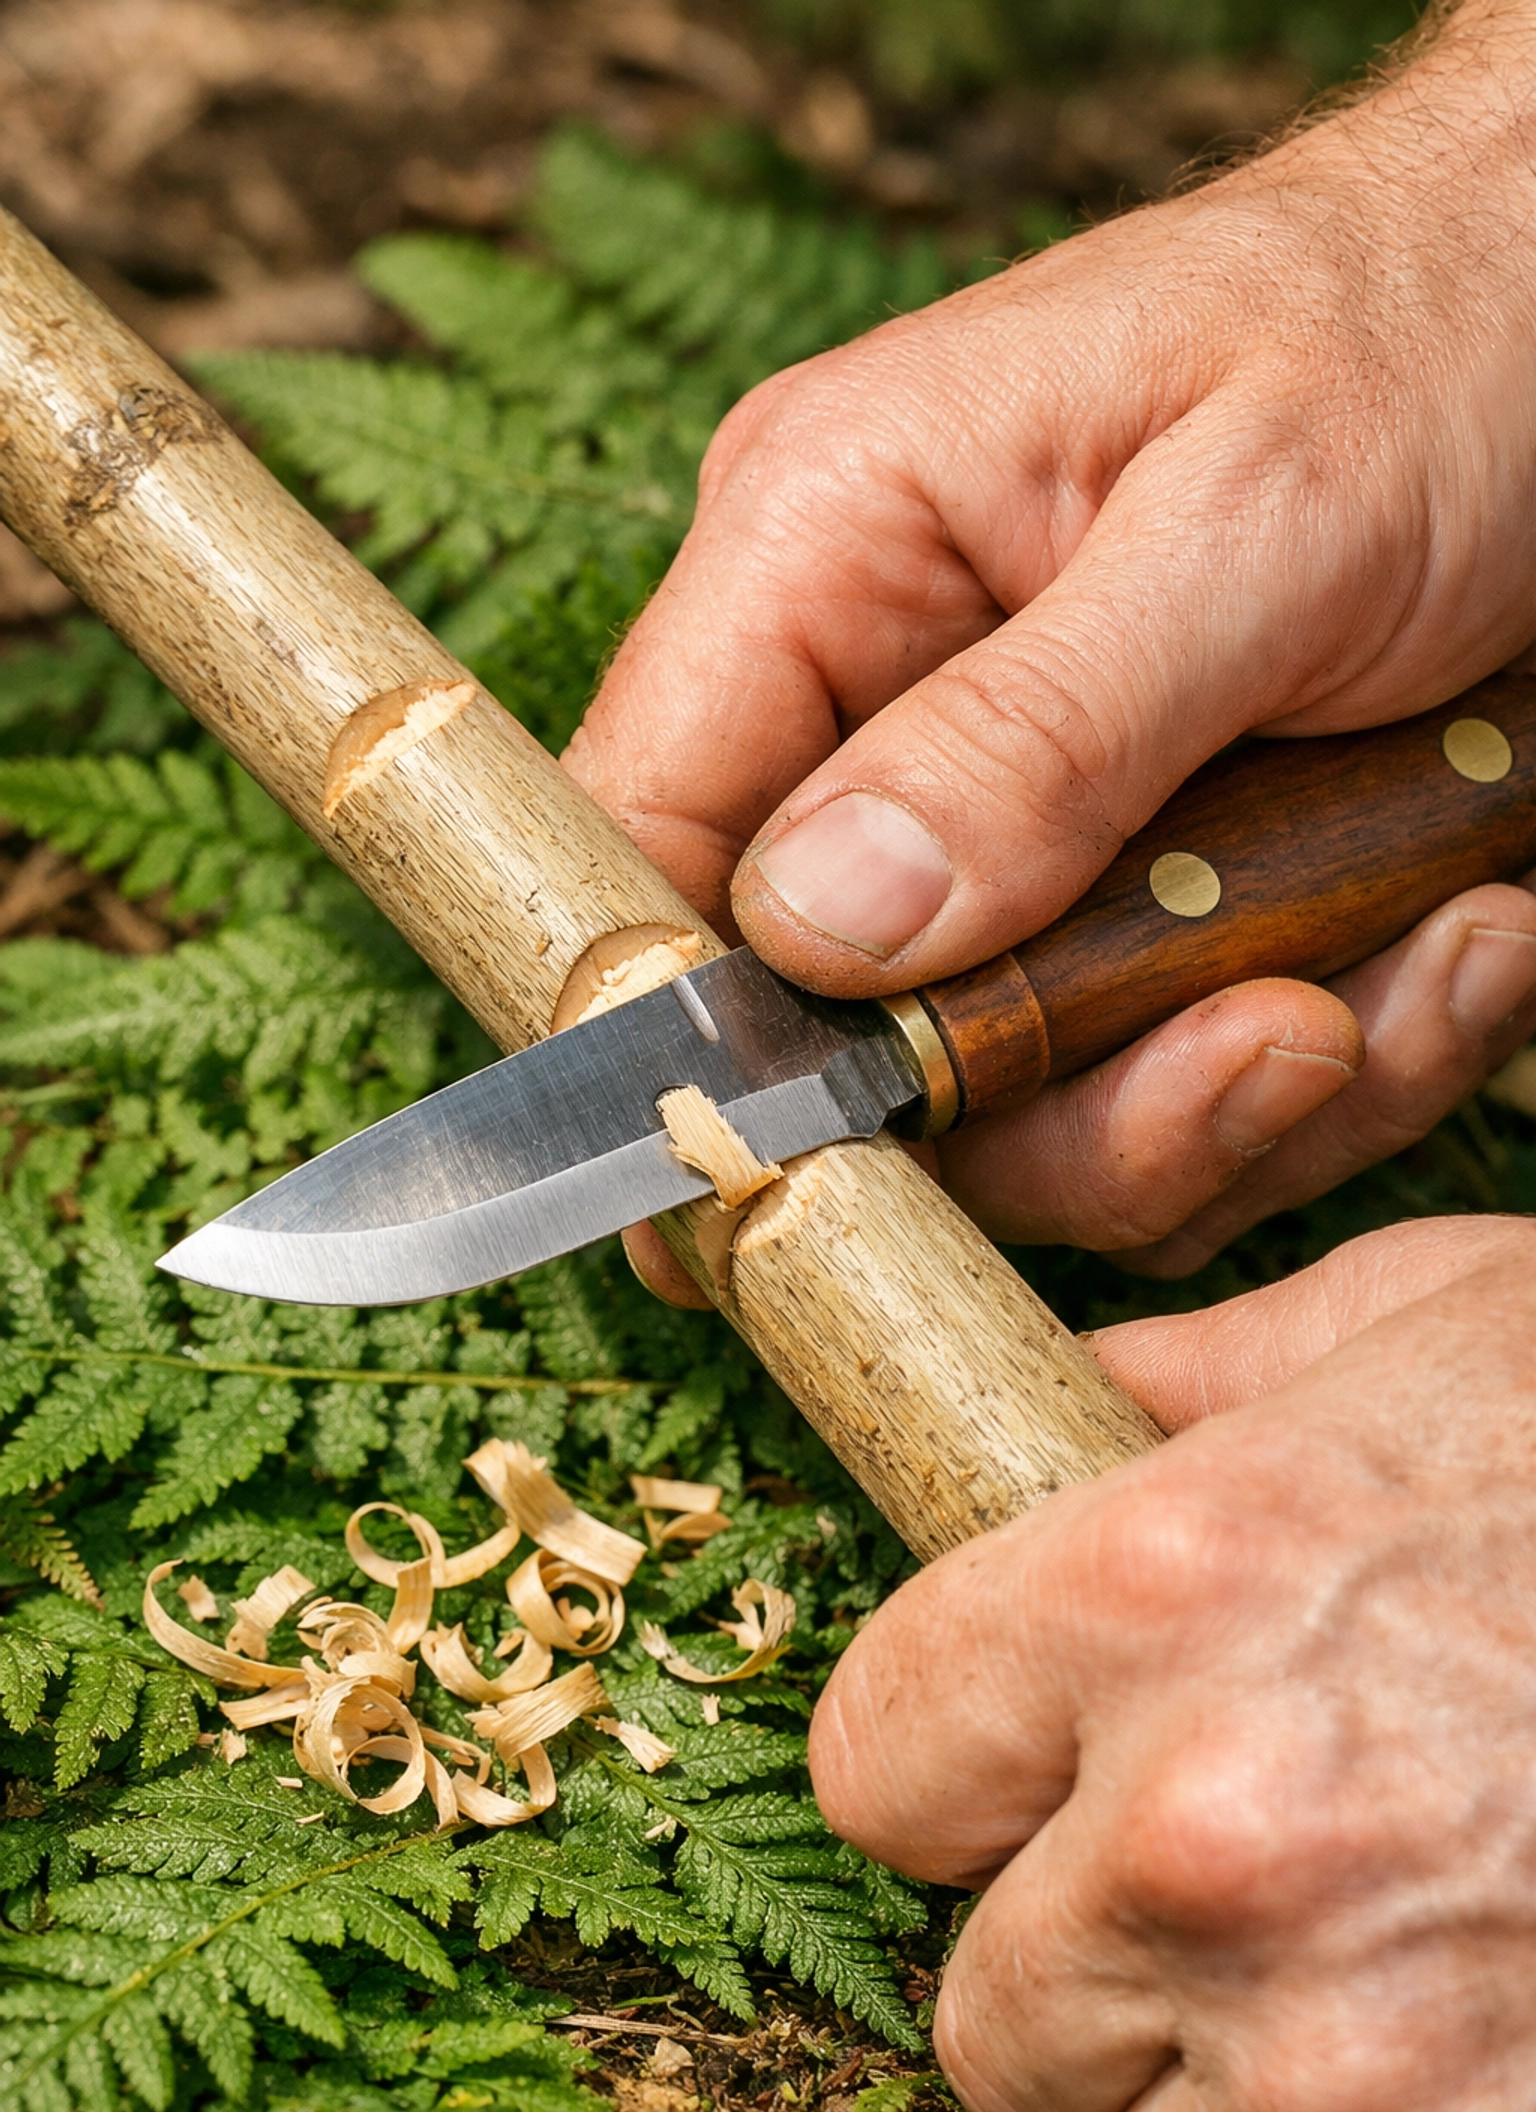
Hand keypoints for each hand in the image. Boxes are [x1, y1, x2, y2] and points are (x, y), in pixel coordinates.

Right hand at [571, 0, 1535, 1278]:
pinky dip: (1331, 1068)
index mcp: (827, 556)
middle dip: (1074, 1102)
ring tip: (1435, 947)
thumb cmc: (1425, 336)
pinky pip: (1164, 1086)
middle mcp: (883, 719)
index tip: (788, 1184)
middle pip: (845, 1039)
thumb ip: (1036, 732)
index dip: (674, 1038)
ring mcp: (1012, 837)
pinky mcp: (1132, 914)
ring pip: (1021, 1106)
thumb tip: (814, 930)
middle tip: (1285, 1036)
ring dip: (1232, 1096)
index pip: (642, 834)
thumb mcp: (1260, 517)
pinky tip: (1460, 938)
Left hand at [810, 1212, 1535, 2111]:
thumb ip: (1202, 1385)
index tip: (1022, 1769)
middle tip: (1232, 1895)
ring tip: (1380, 1994)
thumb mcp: (1431, 1329)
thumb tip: (1067, 1401)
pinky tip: (1482, 2087)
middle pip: (990, 2014)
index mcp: (1162, 1592)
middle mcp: (1213, 1839)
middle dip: (1091, 1966)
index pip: (879, 1760)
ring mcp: (1348, 2071)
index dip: (955, 1770)